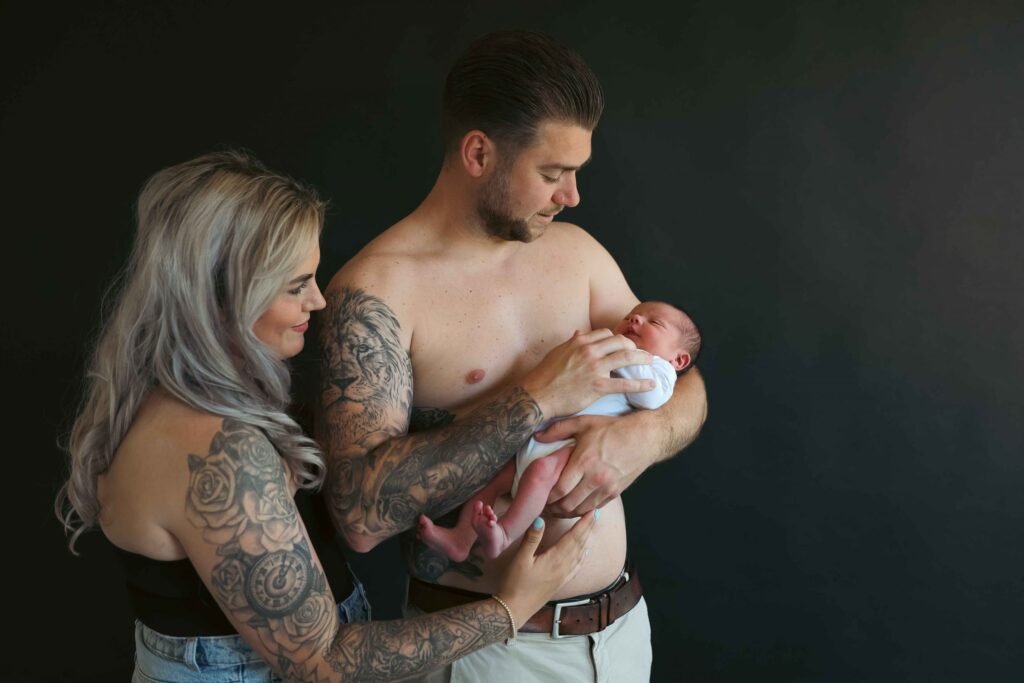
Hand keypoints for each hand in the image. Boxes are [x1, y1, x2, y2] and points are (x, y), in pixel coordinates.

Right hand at [495, 512, 596, 625]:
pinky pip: (577, 566)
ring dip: (587, 540)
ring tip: (593, 528)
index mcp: (555, 558)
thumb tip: (540, 519)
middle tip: (597, 515)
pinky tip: (585, 553)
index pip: (574, 537)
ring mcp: (564, 576)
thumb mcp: (520, 559)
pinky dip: (583, 556)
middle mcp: (564, 566)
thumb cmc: (515, 583)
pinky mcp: (561, 582)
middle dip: (589, 528)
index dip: (584, 524)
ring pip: (580, 554)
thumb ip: (532, 539)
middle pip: (580, 544)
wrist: (515, 610)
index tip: (593, 512)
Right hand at [520, 329, 653, 418]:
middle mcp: (588, 351)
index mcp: (579, 342)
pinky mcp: (598, 386)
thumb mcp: (557, 352)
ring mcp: (594, 368)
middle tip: (640, 354)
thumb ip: (571, 342)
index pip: (605, 333)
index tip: (622, 346)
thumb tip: (579, 333)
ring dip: (642, 359)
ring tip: (651, 362)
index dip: (616, 339)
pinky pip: (624, 383)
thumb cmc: (544, 375)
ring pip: (626, 358)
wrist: (537, 395)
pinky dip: (641, 384)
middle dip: (633, 347)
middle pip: (620, 342)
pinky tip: (651, 385)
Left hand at [537, 414, 648, 516]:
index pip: (559, 489)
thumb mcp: (584, 422)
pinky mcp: (615, 493)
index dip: (546, 497)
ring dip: (565, 512)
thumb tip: (537, 436)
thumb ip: (558, 429)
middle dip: (552, 508)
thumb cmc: (613, 428)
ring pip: (580, 510)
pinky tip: (572, 507)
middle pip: (568, 504)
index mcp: (584, 461)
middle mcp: (596, 478)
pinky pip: (593, 508)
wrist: (645, 437)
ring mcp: (607, 488)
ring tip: (554, 509)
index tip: (537, 496)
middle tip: (541, 506)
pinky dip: (581, 510)